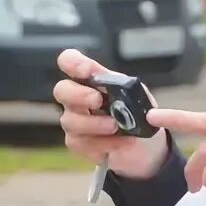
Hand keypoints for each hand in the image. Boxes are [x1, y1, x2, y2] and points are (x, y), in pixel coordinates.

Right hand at [54, 49, 168, 178]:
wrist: (143, 144)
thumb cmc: (134, 111)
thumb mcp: (136, 94)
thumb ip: (126, 86)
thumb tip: (119, 87)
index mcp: (89, 78)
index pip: (69, 61)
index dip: (72, 63)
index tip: (85, 71)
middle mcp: (76, 97)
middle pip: (61, 90)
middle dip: (78, 94)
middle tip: (97, 100)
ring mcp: (74, 121)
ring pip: (70, 121)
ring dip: (93, 123)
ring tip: (115, 126)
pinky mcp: (78, 143)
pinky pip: (81, 143)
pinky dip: (102, 142)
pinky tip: (118, 142)